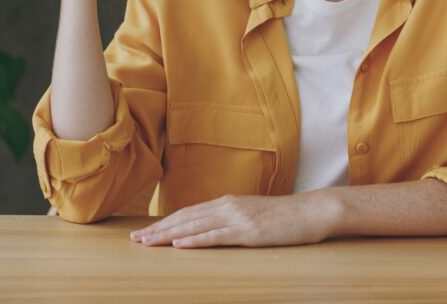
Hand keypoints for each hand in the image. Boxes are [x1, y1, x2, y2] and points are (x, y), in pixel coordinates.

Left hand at [129, 194, 340, 248]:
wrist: (312, 211)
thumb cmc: (285, 217)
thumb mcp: (253, 215)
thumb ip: (232, 219)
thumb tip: (212, 228)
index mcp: (227, 203)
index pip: (188, 213)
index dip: (164, 222)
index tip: (145, 231)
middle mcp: (227, 206)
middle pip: (185, 218)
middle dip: (158, 229)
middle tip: (135, 239)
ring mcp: (237, 218)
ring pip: (194, 226)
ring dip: (168, 235)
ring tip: (148, 242)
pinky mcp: (248, 232)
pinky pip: (217, 236)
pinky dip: (196, 240)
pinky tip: (180, 244)